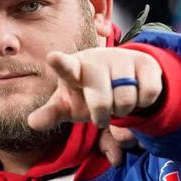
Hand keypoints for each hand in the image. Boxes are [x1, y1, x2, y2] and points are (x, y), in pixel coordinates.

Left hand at [28, 47, 163, 131]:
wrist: (121, 78)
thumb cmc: (86, 93)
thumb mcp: (67, 104)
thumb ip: (51, 113)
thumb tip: (32, 122)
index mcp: (73, 70)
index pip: (65, 67)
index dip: (60, 63)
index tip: (52, 57)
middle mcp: (96, 60)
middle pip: (101, 102)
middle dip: (102, 116)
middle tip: (101, 113)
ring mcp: (121, 58)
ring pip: (126, 100)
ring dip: (123, 110)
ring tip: (117, 101)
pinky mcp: (144, 62)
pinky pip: (147, 94)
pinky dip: (143, 103)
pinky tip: (135, 94)